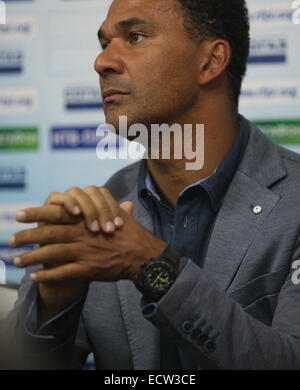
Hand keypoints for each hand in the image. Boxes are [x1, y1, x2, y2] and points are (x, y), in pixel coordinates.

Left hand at [10, 187, 166, 283]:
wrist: (144, 255)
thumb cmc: (131, 232)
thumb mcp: (117, 212)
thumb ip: (102, 203)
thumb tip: (94, 192)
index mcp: (87, 219)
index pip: (57, 213)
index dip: (36, 213)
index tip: (19, 214)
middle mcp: (83, 234)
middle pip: (49, 233)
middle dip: (27, 236)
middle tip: (9, 239)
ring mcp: (85, 252)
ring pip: (52, 254)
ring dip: (32, 257)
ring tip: (16, 260)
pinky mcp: (88, 269)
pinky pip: (63, 272)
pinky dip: (47, 275)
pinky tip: (34, 277)